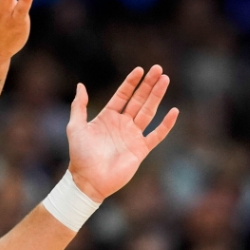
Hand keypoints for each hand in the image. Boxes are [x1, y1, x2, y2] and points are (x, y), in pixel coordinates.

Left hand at [66, 65, 179, 202]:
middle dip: (148, 84)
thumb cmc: (80, 155)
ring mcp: (133, 136)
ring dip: (157, 96)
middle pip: (138, 100)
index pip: (122, 95)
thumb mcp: (75, 127)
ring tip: (165, 80)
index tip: (140, 69)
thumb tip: (80, 85)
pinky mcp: (141, 150)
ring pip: (148, 112)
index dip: (131, 82)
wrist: (88, 180)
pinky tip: (174, 111)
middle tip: (158, 69)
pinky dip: (166, 124)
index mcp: (108, 117)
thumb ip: (79, 106)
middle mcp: (122, 124)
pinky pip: (156, 135)